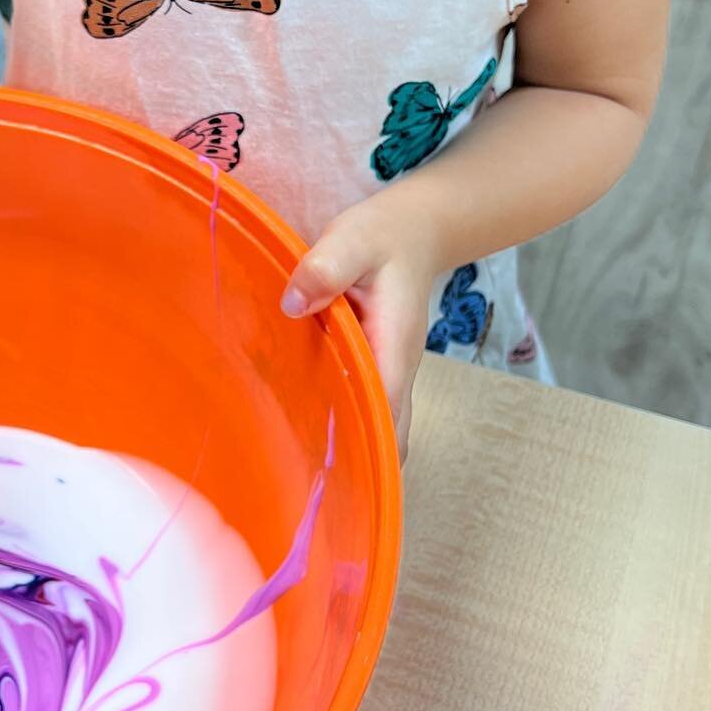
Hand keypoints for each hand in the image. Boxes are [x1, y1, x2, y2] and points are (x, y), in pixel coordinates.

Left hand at [281, 193, 437, 457]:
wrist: (415, 230)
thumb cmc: (384, 237)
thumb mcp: (353, 240)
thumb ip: (326, 267)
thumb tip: (294, 303)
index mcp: (394, 347)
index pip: (385, 412)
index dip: (363, 443)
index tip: (326, 467)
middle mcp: (398, 369)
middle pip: (390, 437)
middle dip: (359, 462)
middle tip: (305, 481)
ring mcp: (391, 372)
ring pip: (381, 427)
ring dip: (352, 443)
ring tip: (299, 463)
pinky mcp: (378, 367)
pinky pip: (368, 407)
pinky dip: (347, 421)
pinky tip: (304, 423)